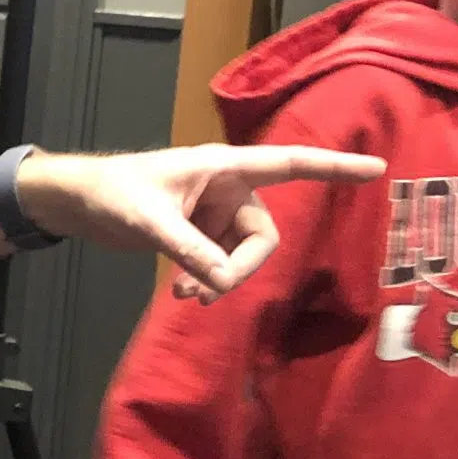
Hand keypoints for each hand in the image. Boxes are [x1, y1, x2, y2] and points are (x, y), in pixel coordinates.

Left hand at [0, 144, 384, 300]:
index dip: (334, 167)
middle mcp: (228, 189)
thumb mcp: (149, 220)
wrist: (80, 202)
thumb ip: (187, 250)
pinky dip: (208, 281)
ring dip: (221, 280)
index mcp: (224, 168)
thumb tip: (220, 282)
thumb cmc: (112, 192)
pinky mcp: (202, 235)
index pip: (290, 164)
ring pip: (244, 256)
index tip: (376, 168)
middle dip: (242, 269)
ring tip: (186, 294)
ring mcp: (216, 215)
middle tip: (208, 292)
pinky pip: (223, 264)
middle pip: (264, 236)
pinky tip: (184, 292)